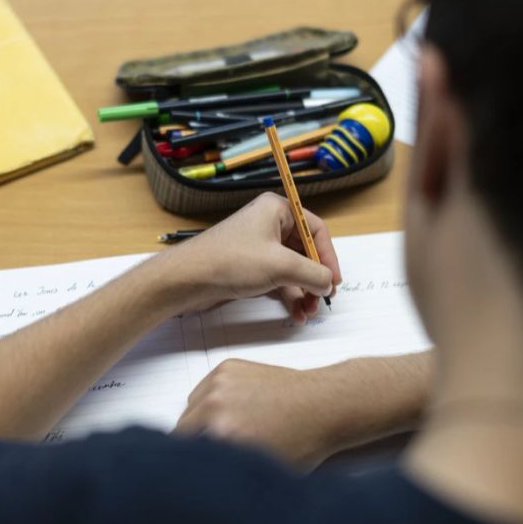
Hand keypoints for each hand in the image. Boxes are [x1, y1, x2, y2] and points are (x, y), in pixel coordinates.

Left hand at [162, 193, 341, 321]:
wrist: (188, 280)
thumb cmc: (230, 261)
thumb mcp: (281, 267)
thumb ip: (312, 274)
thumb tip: (329, 283)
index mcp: (276, 210)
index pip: (315, 229)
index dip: (328, 256)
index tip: (334, 280)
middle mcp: (268, 224)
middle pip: (305, 251)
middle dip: (315, 278)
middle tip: (322, 300)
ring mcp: (258, 247)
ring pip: (292, 269)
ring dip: (304, 291)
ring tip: (308, 312)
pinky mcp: (249, 267)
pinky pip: (278, 279)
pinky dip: (289, 295)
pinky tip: (295, 313)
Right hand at [174, 359, 335, 468]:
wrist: (323, 405)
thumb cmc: (301, 440)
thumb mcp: (259, 472)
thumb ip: (225, 471)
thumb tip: (203, 475)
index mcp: (222, 434)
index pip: (185, 453)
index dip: (192, 463)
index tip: (196, 466)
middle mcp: (216, 404)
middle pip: (182, 428)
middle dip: (194, 442)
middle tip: (215, 450)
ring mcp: (220, 382)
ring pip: (191, 407)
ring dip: (200, 419)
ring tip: (228, 428)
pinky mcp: (227, 367)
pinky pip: (203, 388)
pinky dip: (212, 399)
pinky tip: (235, 409)